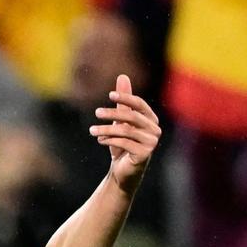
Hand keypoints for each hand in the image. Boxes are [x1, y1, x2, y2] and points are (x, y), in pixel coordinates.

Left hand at [89, 74, 160, 193]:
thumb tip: (122, 76)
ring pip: (126, 131)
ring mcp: (151, 142)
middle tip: (97, 113)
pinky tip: (100, 140)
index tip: (110, 95)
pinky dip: (110, 140)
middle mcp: (154, 129)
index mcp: (151, 119)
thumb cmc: (122, 144)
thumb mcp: (120, 121)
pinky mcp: (145, 154)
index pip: (139, 104)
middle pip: (132, 117)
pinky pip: (125, 143)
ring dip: (106, 129)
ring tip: (92, 131)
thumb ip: (123, 101)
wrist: (122, 170)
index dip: (126, 97)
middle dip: (113, 114)